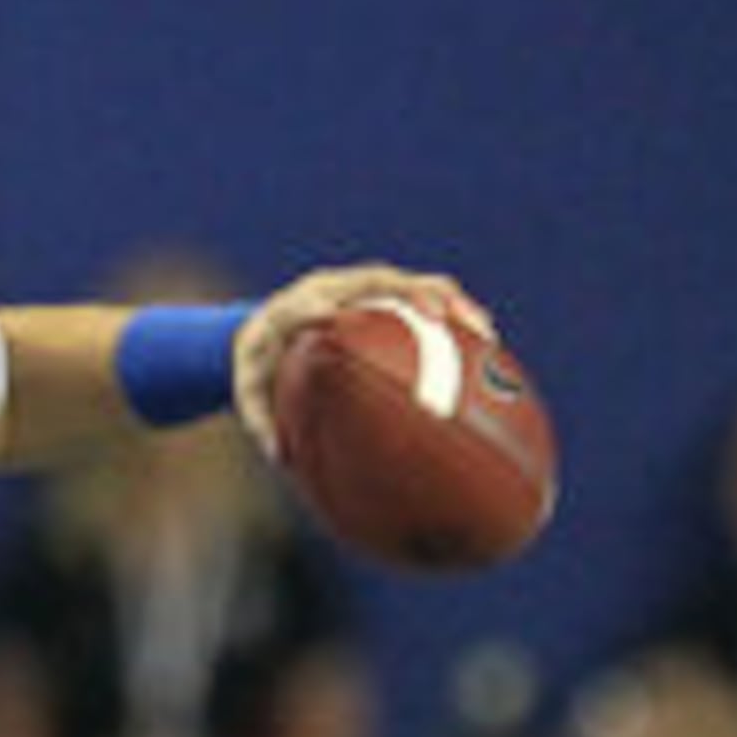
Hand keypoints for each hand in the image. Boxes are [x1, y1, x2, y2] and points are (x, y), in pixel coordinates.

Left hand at [229, 262, 493, 456]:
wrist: (265, 331)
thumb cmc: (260, 367)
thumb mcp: (251, 396)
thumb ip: (260, 422)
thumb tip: (280, 456)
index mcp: (291, 308)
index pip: (304, 303)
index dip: (318, 307)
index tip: (332, 317)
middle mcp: (332, 287)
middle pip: (376, 280)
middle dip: (411, 294)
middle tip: (439, 317)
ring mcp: (362, 288)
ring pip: (412, 285)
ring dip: (449, 302)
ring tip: (483, 330)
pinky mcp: (385, 295)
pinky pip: (425, 299)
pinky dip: (454, 315)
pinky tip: (486, 341)